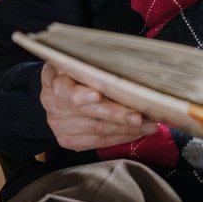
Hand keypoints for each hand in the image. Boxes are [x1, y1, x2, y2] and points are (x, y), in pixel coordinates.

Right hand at [40, 62, 157, 150]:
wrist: (58, 90)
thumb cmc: (77, 69)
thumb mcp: (81, 59)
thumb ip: (97, 64)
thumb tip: (131, 66)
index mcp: (54, 77)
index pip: (64, 88)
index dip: (80, 94)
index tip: (96, 95)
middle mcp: (53, 102)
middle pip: (87, 112)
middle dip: (116, 115)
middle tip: (139, 116)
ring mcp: (59, 124)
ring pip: (96, 130)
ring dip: (126, 128)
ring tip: (149, 124)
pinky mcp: (68, 140)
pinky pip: (98, 142)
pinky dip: (121, 137)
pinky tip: (137, 132)